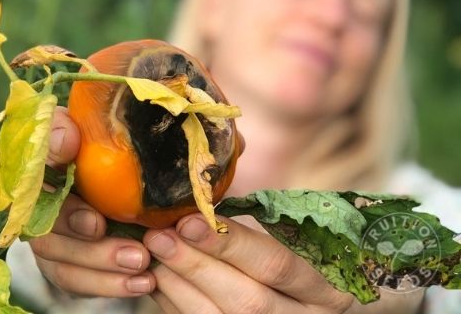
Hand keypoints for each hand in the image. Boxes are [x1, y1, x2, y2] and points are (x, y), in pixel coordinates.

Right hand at [29, 107, 156, 297]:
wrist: (109, 163)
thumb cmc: (93, 141)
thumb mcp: (83, 126)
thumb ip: (65, 128)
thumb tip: (65, 139)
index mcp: (32, 171)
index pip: (33, 187)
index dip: (64, 212)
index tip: (97, 223)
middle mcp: (29, 209)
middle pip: (49, 238)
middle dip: (92, 251)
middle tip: (136, 254)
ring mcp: (44, 239)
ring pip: (63, 265)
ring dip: (104, 271)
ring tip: (144, 270)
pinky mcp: (60, 262)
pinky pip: (76, 281)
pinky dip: (108, 285)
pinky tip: (142, 283)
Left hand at [144, 213, 354, 313]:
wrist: (300, 303)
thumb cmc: (295, 257)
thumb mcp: (292, 236)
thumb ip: (257, 213)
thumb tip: (210, 176)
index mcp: (326, 287)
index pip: (275, 264)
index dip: (229, 243)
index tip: (189, 220)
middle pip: (245, 299)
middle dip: (195, 265)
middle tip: (158, 236)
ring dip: (176, 284)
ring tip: (150, 253)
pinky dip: (171, 301)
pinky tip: (154, 275)